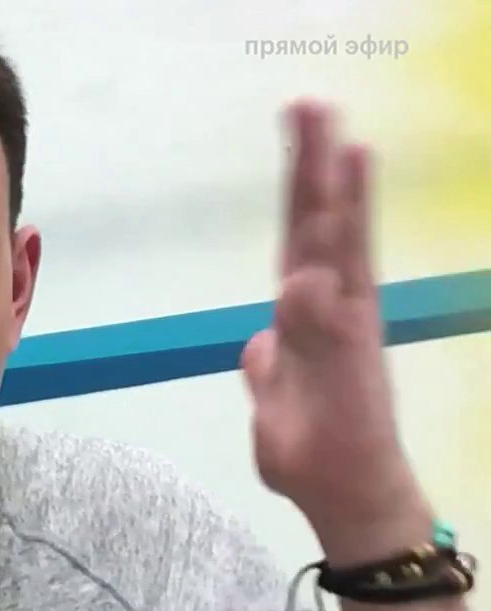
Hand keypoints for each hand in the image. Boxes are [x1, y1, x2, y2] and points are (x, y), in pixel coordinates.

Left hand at [241, 100, 421, 528]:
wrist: (343, 498)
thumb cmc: (310, 449)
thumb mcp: (271, 401)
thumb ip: (267, 365)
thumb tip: (260, 344)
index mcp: (306, 315)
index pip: (299, 238)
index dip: (298, 189)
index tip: (298, 134)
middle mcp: (332, 310)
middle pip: (320, 228)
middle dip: (313, 168)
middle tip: (309, 106)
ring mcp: (347, 331)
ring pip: (340, 254)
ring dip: (337, 200)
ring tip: (340, 144)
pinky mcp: (355, 362)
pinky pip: (340, 312)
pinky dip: (332, 276)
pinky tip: (324, 244)